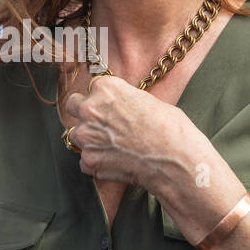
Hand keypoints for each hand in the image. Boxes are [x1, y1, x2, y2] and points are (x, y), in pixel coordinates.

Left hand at [62, 75, 199, 191]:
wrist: (176, 159)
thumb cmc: (170, 129)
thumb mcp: (148, 101)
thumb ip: (124, 100)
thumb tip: (119, 107)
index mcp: (106, 88)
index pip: (92, 87)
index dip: (101, 98)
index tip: (107, 106)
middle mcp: (91, 109)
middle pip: (73, 106)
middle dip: (84, 113)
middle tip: (101, 123)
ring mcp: (87, 136)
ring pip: (76, 134)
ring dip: (88, 139)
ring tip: (111, 146)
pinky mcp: (89, 161)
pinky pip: (85, 160)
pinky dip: (96, 162)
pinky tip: (114, 162)